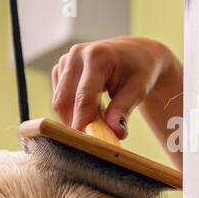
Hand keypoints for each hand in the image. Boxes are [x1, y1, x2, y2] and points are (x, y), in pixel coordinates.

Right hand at [51, 37, 178, 140]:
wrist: (136, 53)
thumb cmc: (139, 71)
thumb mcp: (138, 90)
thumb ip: (123, 109)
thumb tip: (115, 133)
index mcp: (97, 56)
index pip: (84, 98)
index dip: (82, 123)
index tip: (86, 144)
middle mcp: (77, 54)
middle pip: (64, 100)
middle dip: (74, 122)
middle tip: (92, 138)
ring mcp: (66, 59)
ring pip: (59, 101)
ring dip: (73, 116)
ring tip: (98, 117)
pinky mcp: (60, 68)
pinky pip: (59, 96)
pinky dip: (71, 109)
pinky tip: (90, 107)